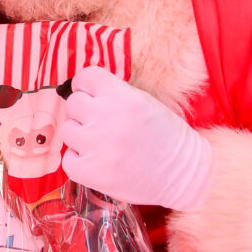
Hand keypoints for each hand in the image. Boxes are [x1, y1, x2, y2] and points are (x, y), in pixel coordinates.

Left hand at [60, 66, 212, 210]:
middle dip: (85, 111)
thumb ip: (113, 92)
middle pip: (73, 103)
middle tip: (102, 123)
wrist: (183, 174)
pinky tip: (98, 160)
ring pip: (68, 130)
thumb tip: (83, 89)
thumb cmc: (165, 135)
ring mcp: (97, 147)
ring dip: (81, 135)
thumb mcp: (144, 101)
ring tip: (102, 143)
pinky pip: (67, 159)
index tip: (92, 94)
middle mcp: (107, 119)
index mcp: (123, 97)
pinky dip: (78, 160)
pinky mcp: (91, 173)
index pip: (86, 76)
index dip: (87, 85)